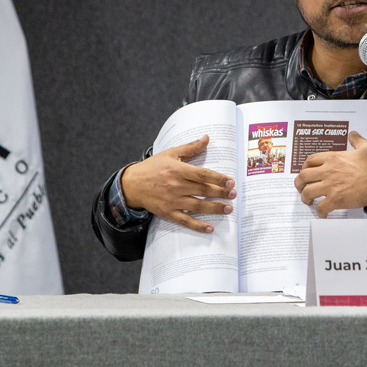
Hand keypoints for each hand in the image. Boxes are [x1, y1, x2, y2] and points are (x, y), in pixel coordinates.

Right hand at [121, 135, 235, 233]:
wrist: (132, 184)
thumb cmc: (152, 167)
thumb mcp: (171, 154)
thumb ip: (191, 147)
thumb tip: (207, 138)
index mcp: (178, 170)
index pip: (202, 175)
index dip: (218, 178)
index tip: (230, 182)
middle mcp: (176, 186)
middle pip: (203, 190)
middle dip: (220, 193)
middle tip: (234, 194)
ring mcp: (172, 201)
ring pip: (198, 206)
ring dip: (214, 208)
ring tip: (228, 209)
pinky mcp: (168, 212)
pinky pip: (185, 220)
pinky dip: (198, 226)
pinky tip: (210, 228)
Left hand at [294, 130, 366, 217]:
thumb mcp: (365, 148)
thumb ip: (356, 140)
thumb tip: (353, 134)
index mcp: (333, 158)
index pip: (310, 160)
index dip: (304, 167)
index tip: (305, 172)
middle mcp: (328, 171)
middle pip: (303, 176)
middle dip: (299, 183)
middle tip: (301, 188)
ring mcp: (330, 186)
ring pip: (307, 192)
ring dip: (305, 198)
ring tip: (308, 201)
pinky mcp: (336, 200)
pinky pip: (321, 207)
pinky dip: (319, 212)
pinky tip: (322, 213)